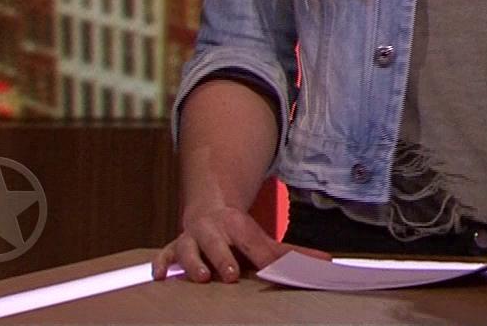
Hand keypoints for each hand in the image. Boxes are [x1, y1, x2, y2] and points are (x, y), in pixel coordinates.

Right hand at [150, 202, 329, 283]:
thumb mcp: (263, 239)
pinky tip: (160, 275)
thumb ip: (290, 253)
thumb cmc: (240, 234)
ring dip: (194, 262)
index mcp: (239, 227)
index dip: (263, 257)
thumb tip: (326, 263)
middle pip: (218, 243)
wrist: (210, 210)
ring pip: (189, 248)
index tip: (272, 269)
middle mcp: (214, 230)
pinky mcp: (174, 248)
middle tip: (231, 275)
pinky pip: (164, 255)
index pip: (253, 244)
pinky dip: (161, 264)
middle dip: (223, 257)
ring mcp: (192, 238)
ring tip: (201, 277)